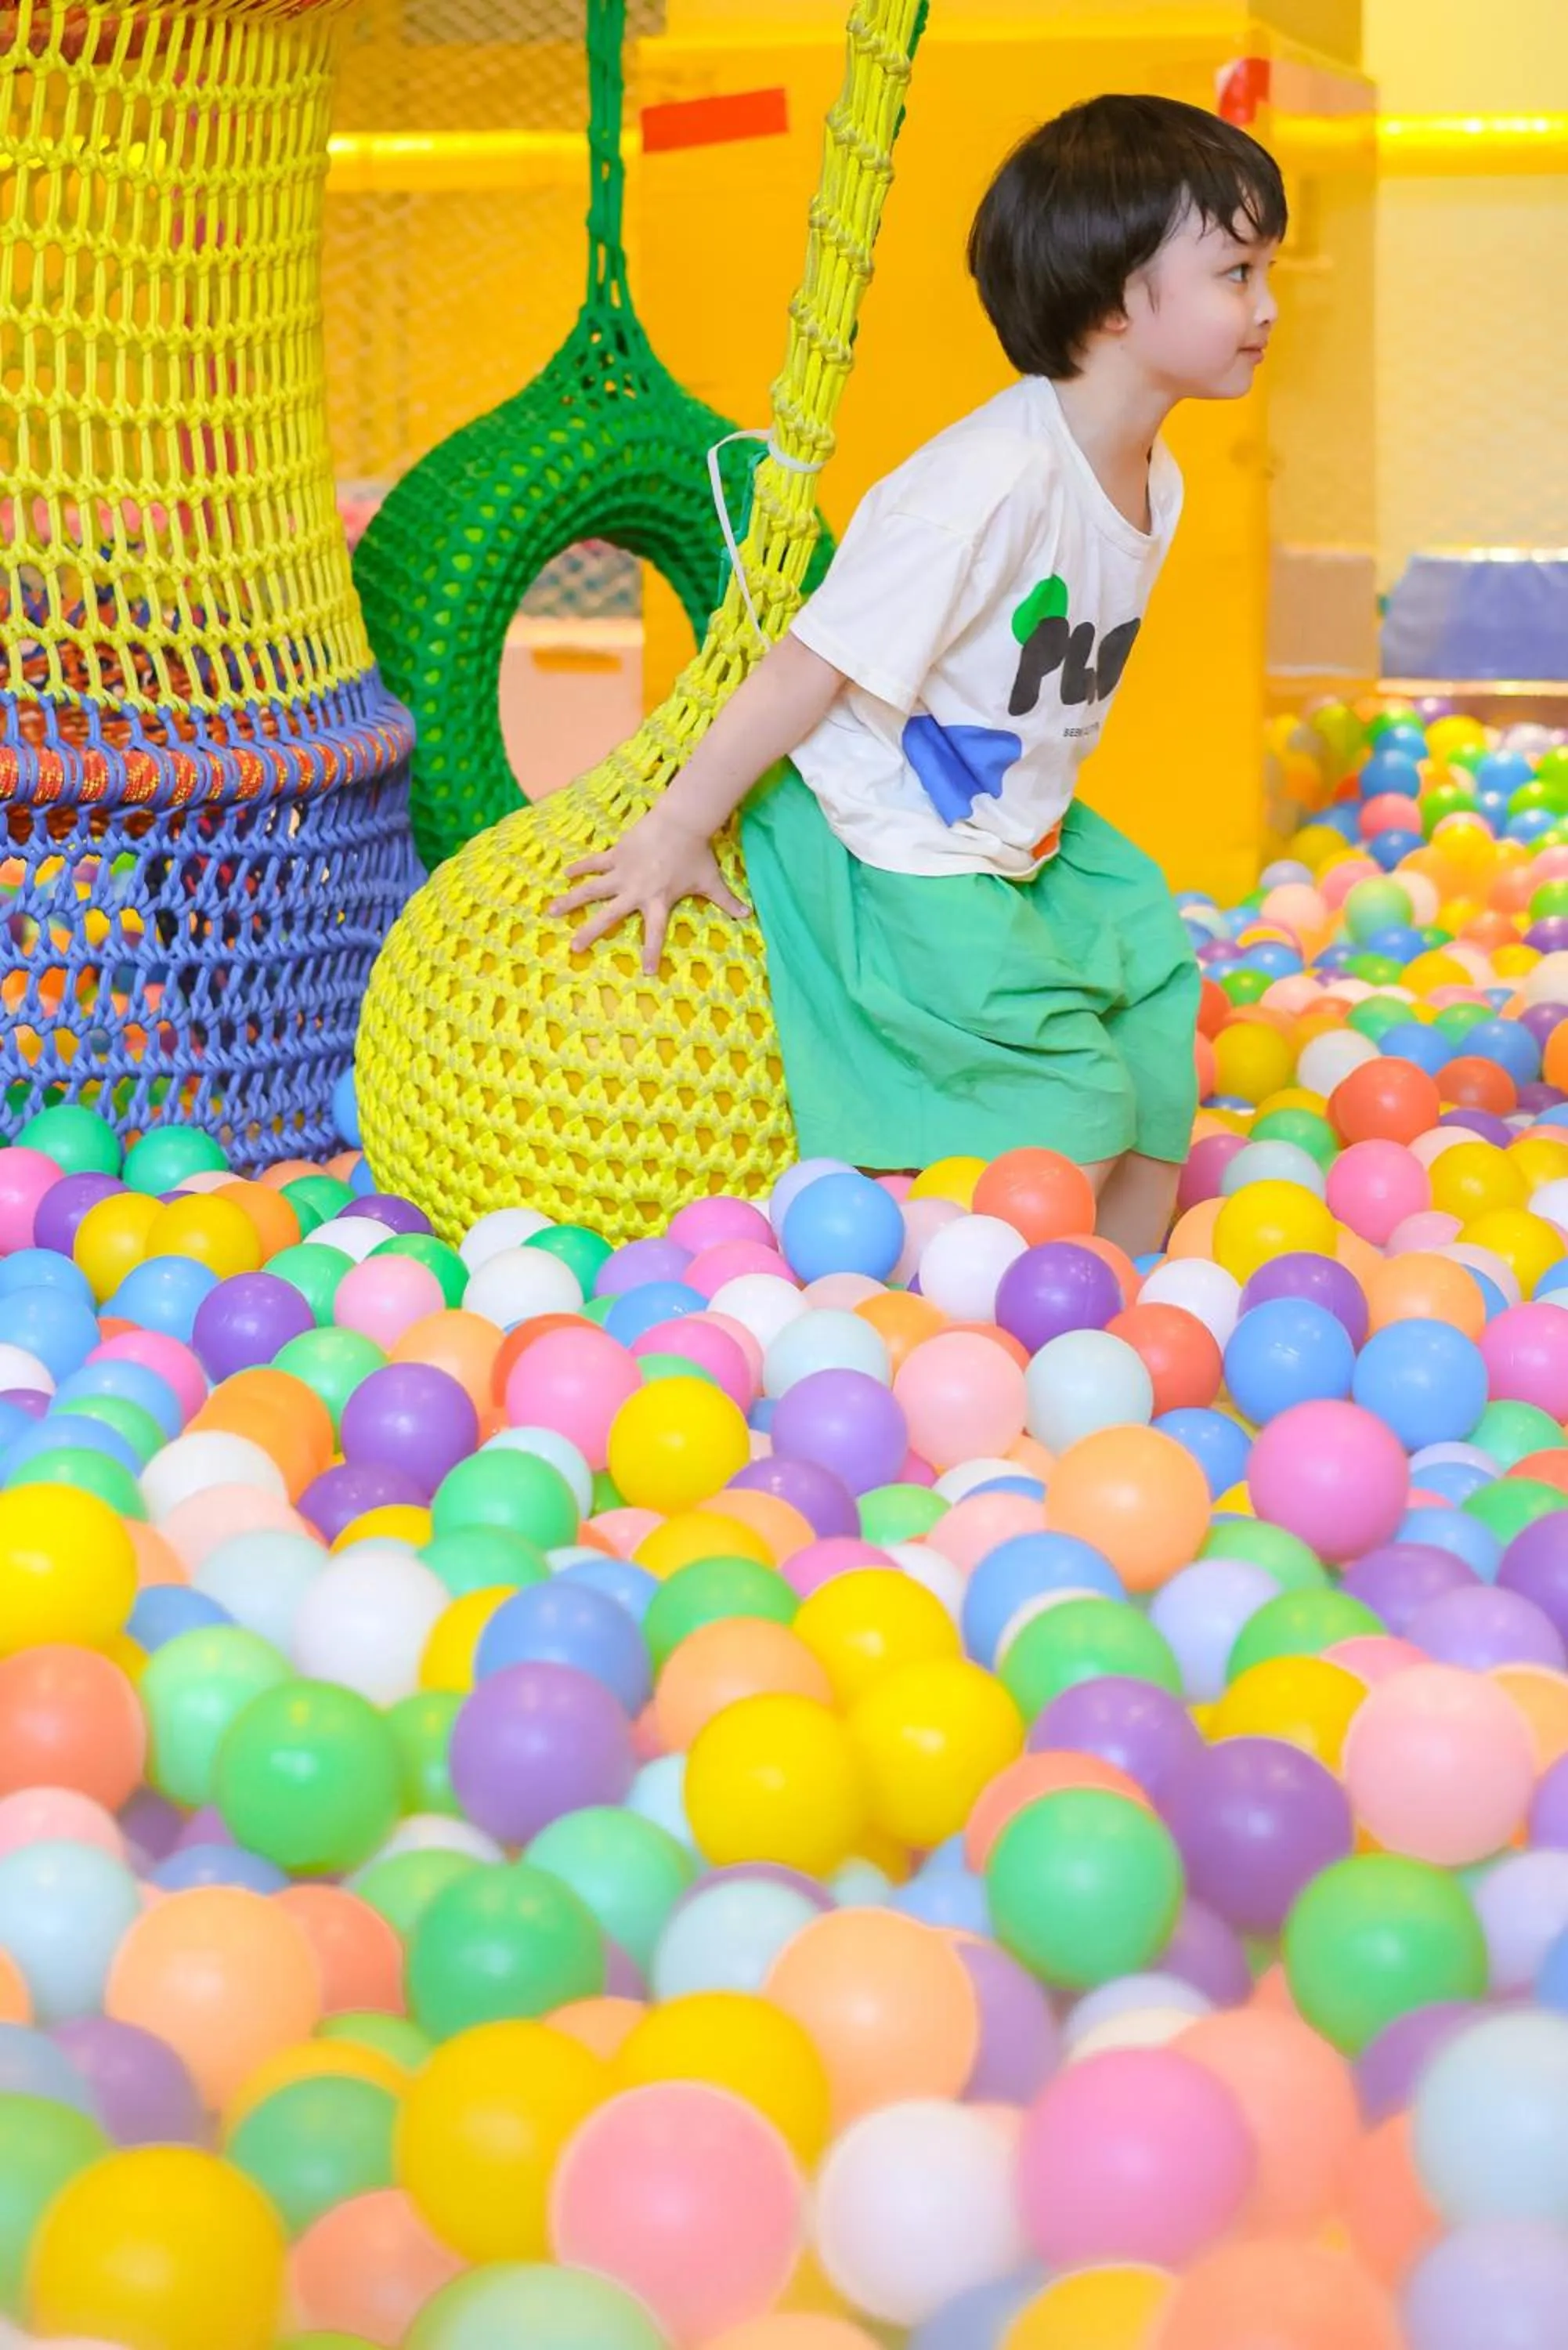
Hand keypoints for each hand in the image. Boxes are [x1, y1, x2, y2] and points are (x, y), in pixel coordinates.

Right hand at [549, 811, 749, 974]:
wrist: (682, 822)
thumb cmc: (697, 854)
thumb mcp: (711, 881)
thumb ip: (726, 901)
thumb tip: (748, 914)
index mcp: (658, 902)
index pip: (655, 934)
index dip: (652, 954)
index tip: (647, 974)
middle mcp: (635, 891)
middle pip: (609, 917)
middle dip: (590, 933)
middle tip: (573, 949)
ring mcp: (622, 872)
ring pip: (591, 890)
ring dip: (570, 901)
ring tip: (550, 911)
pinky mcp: (616, 854)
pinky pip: (594, 863)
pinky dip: (579, 867)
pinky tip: (562, 874)